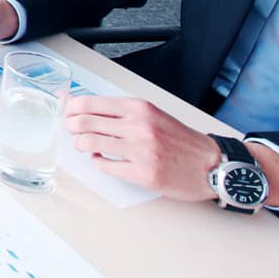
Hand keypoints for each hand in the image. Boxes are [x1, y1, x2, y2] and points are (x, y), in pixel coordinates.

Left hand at [63, 96, 217, 199]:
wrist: (211, 164)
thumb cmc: (181, 140)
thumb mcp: (152, 114)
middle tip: (71, 131)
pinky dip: (97, 163)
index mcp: (139, 108)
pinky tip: (101, 160)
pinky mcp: (142, 174)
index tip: (67, 113)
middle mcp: (138, 126)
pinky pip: (105, 166)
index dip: (71, 109)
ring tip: (84, 146)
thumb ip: (122, 112)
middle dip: (71, 127)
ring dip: (81, 145)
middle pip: (84, 122)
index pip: (90, 103)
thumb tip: (86, 110)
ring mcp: (140, 151)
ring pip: (90, 144)